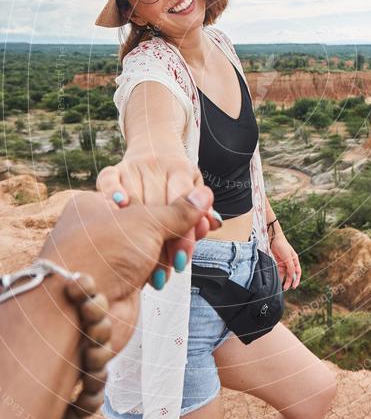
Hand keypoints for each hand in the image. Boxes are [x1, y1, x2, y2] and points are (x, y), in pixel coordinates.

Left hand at [40, 186, 216, 352]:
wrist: (77, 310)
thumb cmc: (100, 254)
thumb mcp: (147, 222)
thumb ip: (178, 211)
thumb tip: (203, 195)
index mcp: (96, 204)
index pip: (141, 196)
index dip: (169, 202)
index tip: (193, 209)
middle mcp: (97, 230)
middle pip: (146, 224)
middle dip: (172, 230)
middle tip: (196, 230)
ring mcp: (106, 258)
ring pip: (148, 249)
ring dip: (168, 252)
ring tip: (185, 252)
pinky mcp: (116, 284)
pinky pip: (146, 271)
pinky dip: (160, 271)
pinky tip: (172, 268)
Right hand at [96, 152, 218, 279]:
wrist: (154, 146)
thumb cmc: (177, 178)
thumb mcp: (193, 188)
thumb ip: (200, 209)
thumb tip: (214, 224)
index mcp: (181, 169)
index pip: (183, 203)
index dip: (183, 234)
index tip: (180, 261)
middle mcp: (157, 165)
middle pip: (158, 205)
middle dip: (160, 242)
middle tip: (160, 272)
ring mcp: (134, 166)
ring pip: (134, 196)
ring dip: (134, 230)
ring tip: (138, 263)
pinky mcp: (115, 167)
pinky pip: (108, 178)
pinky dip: (111, 191)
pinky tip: (119, 209)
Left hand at [269, 232, 301, 289]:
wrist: (273, 239)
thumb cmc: (283, 246)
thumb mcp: (288, 257)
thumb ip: (290, 267)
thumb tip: (292, 276)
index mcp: (295, 260)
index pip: (297, 272)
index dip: (296, 279)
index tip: (294, 286)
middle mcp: (290, 262)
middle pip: (291, 274)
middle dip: (289, 282)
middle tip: (286, 288)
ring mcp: (284, 262)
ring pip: (285, 274)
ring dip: (284, 280)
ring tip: (281, 286)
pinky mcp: (278, 262)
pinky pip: (279, 271)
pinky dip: (279, 276)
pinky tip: (278, 280)